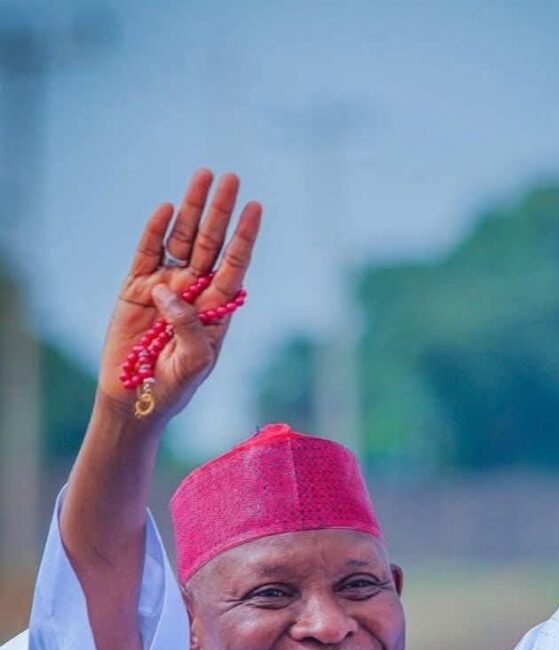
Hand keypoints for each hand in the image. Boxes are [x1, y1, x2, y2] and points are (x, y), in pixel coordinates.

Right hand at [99, 169, 261, 421]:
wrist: (137, 398)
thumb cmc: (175, 386)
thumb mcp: (194, 363)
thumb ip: (190, 328)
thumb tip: (171, 292)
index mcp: (217, 308)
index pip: (234, 264)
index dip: (244, 237)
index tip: (256, 207)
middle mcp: (194, 291)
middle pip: (211, 243)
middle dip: (220, 211)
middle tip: (231, 177)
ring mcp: (165, 286)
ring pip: (182, 240)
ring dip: (192, 209)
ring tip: (203, 176)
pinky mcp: (136, 288)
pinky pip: (148, 253)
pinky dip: (156, 230)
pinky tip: (167, 209)